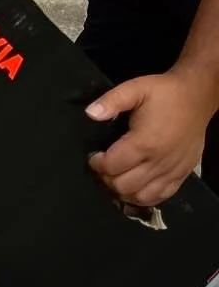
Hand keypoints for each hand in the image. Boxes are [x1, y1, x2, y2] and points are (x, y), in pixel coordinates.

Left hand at [86, 68, 217, 206]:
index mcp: (144, 142)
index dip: (96, 163)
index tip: (93, 156)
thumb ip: (111, 101)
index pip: (112, 165)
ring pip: (141, 196)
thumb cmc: (164, 93)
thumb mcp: (135, 88)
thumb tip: (90, 114)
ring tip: (117, 176)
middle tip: (103, 166)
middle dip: (107, 178)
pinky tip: (136, 186)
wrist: (196, 98)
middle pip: (124, 185)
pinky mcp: (182, 175)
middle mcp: (158, 162)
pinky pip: (161, 197)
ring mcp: (172, 172)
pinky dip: (144, 196)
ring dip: (123, 190)